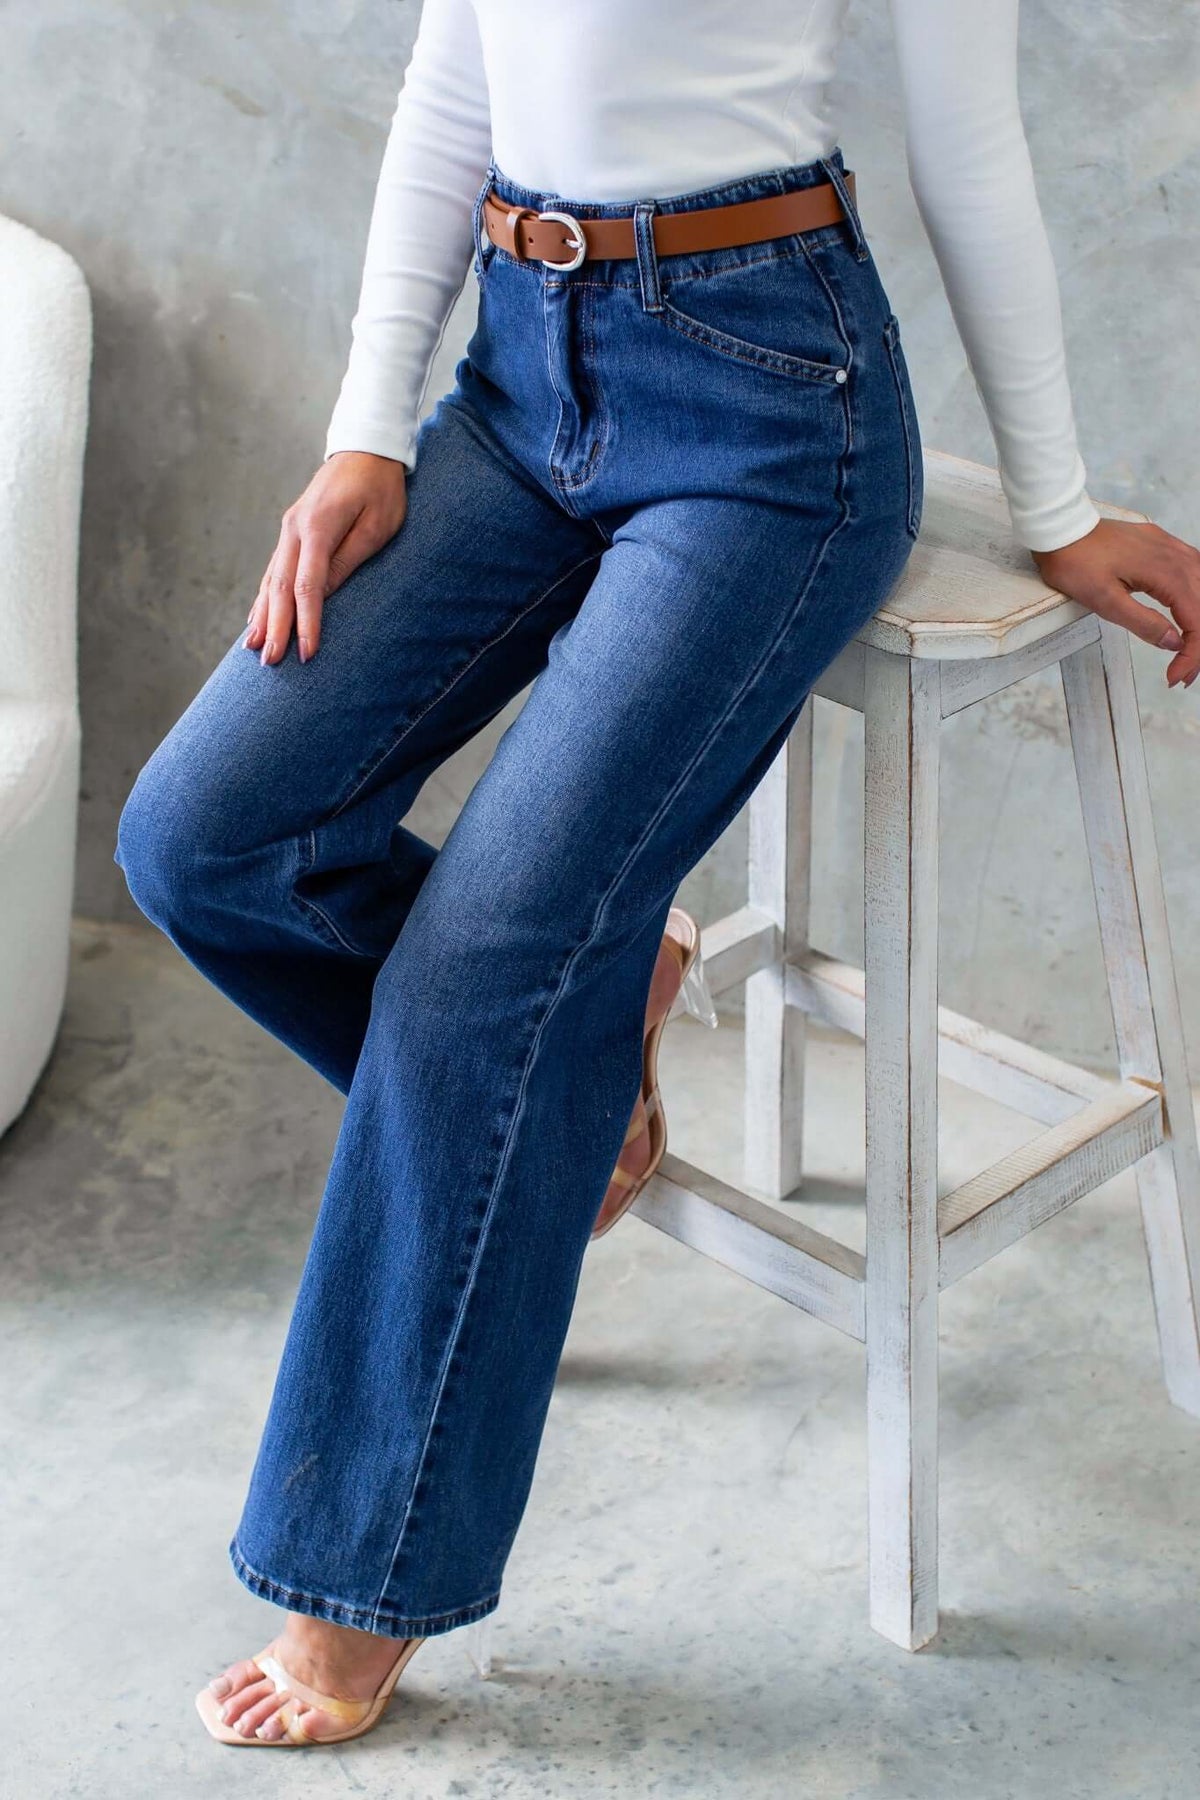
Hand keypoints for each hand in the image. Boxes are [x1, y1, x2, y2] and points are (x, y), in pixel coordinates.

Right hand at [246, 451, 407, 664]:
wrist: (365, 448)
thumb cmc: (381, 489)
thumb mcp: (376, 526)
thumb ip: (348, 560)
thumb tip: (322, 597)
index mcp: (318, 527)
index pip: (307, 585)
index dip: (306, 622)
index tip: (306, 652)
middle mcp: (295, 528)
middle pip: (281, 587)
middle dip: (276, 627)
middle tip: (271, 663)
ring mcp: (289, 529)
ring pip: (271, 579)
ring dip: (263, 616)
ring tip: (255, 648)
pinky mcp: (291, 530)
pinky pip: (273, 570)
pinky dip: (264, 596)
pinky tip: (257, 618)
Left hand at [1030, 517, 1199, 688]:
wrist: (1062, 530)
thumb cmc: (1076, 563)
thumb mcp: (1105, 602)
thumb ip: (1143, 622)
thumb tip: (1174, 642)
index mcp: (1166, 573)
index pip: (1197, 621)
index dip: (1192, 654)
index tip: (1174, 676)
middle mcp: (1177, 557)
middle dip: (1198, 646)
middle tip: (1182, 674)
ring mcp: (1172, 547)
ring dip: (1199, 623)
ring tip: (1186, 651)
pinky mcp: (1163, 544)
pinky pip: (1194, 571)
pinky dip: (1196, 597)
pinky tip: (1188, 612)